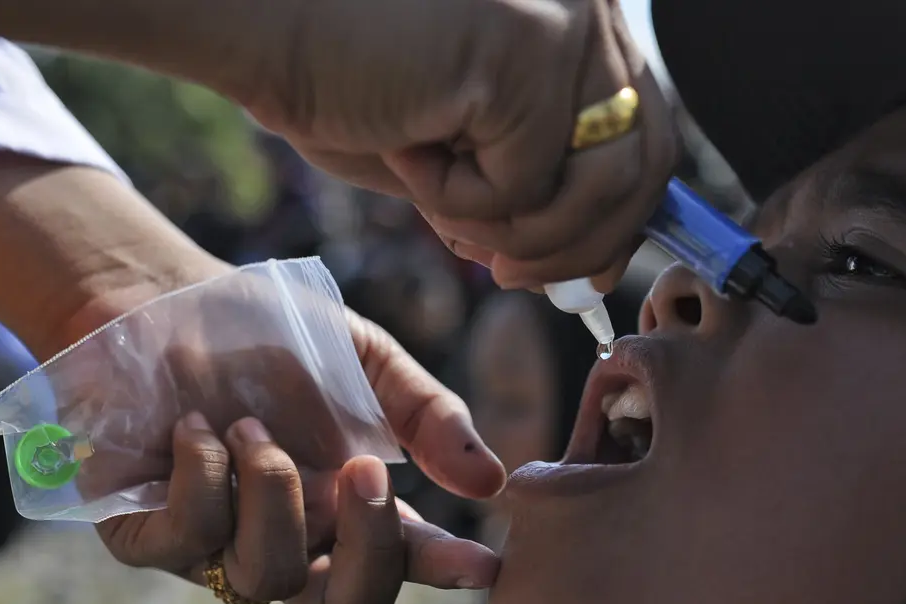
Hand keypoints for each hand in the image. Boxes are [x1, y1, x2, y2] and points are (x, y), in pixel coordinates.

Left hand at [94, 311, 505, 603]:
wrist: (160, 298)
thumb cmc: (265, 333)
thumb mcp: (363, 359)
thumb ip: (427, 415)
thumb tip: (492, 481)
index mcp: (347, 507)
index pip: (405, 561)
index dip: (446, 573)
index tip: (483, 565)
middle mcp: (291, 538)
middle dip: (371, 555)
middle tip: (367, 471)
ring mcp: (218, 546)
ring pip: (267, 577)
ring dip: (272, 487)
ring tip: (250, 423)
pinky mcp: (145, 535)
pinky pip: (188, 541)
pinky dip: (202, 475)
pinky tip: (193, 426)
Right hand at [247, 0, 678, 291]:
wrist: (257, 20)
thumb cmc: (343, 77)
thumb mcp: (461, 147)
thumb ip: (532, 188)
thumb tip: (586, 264)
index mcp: (583, 22)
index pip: (648, 135)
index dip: (623, 218)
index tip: (582, 272)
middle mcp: (592, 10)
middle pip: (647, 164)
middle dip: (583, 245)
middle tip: (510, 276)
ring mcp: (567, 24)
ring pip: (599, 187)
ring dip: (517, 232)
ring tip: (441, 208)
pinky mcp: (527, 49)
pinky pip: (526, 185)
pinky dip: (458, 201)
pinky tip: (404, 150)